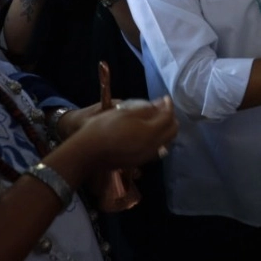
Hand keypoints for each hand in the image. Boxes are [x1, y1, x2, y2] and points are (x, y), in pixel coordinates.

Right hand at [63, 96, 177, 174]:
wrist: (89, 152)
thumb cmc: (105, 127)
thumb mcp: (126, 113)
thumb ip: (147, 109)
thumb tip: (160, 104)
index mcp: (150, 133)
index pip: (168, 118)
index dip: (168, 106)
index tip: (164, 98)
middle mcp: (153, 146)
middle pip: (172, 132)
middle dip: (171, 119)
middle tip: (164, 109)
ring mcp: (147, 156)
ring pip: (166, 142)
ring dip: (166, 130)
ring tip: (158, 121)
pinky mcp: (140, 162)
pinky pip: (157, 150)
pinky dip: (159, 140)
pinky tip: (150, 134)